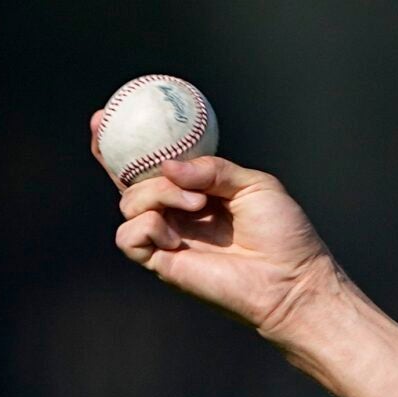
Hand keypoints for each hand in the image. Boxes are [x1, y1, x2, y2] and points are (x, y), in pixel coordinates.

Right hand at [92, 108, 339, 338]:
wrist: (294, 279)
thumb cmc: (284, 235)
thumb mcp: (254, 184)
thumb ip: (212, 169)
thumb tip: (168, 167)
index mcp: (198, 192)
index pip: (156, 165)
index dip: (129, 143)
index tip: (107, 116)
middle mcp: (179, 214)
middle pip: (130, 182)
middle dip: (112, 157)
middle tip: (103, 131)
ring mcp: (169, 239)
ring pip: (129, 203)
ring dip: (156, 193)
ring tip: (198, 204)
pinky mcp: (164, 264)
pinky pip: (128, 237)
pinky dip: (146, 226)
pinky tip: (176, 234)